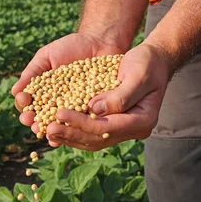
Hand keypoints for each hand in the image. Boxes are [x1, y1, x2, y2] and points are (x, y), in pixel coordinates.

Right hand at [11, 32, 124, 126]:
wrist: (99, 42)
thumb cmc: (70, 47)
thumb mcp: (47, 56)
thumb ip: (32, 73)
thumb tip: (14, 91)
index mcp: (43, 93)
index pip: (29, 104)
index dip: (24, 106)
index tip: (23, 101)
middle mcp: (57, 105)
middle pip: (42, 119)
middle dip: (35, 122)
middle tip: (32, 122)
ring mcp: (74, 110)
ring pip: (60, 125)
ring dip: (52, 131)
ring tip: (47, 132)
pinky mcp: (91, 111)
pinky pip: (82, 124)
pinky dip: (74, 131)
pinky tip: (68, 134)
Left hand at [43, 42, 172, 149]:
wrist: (153, 61)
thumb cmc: (148, 63)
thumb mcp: (137, 74)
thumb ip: (119, 95)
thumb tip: (94, 109)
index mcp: (143, 120)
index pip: (108, 128)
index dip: (82, 123)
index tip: (60, 113)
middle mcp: (133, 130)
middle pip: (98, 138)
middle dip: (71, 133)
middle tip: (47, 128)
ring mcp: (123, 130)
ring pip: (92, 140)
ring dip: (69, 137)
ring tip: (46, 131)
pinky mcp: (113, 124)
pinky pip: (91, 133)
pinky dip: (73, 132)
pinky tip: (55, 128)